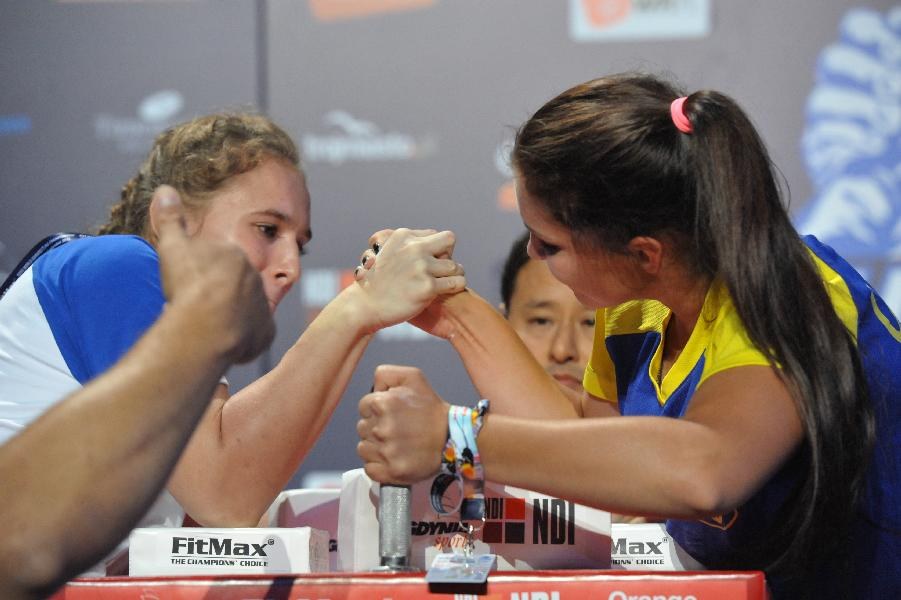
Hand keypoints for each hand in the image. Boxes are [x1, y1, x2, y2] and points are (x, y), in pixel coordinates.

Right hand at [154, 185, 274, 363]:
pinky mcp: (264, 333)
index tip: (188, 287)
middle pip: (232, 288)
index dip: (200, 277)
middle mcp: (255, 278)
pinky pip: (253, 335)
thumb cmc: (188, 286)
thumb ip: (170, 219)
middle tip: (194, 308)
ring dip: (228, 318)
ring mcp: (263, 306)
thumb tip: (165, 190)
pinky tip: (220, 341)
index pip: (218, 264)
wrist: (204, 327)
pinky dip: (240, 340)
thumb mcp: (173, 248)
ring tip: (204, 327)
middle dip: (216, 297)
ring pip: (243, 311)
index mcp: (236, 256)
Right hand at [353, 228, 465, 332]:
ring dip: (453, 274)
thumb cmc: (376, 282)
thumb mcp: (386, 253)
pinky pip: (456, 282)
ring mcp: (421, 267)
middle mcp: (414, 248)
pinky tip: (448, 290)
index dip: (436, 249)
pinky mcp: (427, 287)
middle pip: (449, 240)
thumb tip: (428, 240)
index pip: (435, 235)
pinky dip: (456, 286)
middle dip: (448, 254)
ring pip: (454, 265)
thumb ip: (406, 245)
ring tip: (444, 283)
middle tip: (440, 270)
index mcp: (403, 236)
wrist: (364, 305)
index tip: (428, 262)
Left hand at [357, 365, 449, 483]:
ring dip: (374, 446)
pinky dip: (378, 465)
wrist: (452, 437)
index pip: (363, 407)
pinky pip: (370, 469)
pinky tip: (391, 458)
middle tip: (395, 429)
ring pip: (363, 448)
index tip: (390, 414)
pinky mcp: (391, 471)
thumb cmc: (431, 409)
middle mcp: (381, 428)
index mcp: (383, 404)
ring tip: (394, 444)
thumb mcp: (413, 377)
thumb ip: (386, 374)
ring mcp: (386, 452)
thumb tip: (372, 387)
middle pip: (362, 428)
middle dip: (375, 427)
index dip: (375, 410)